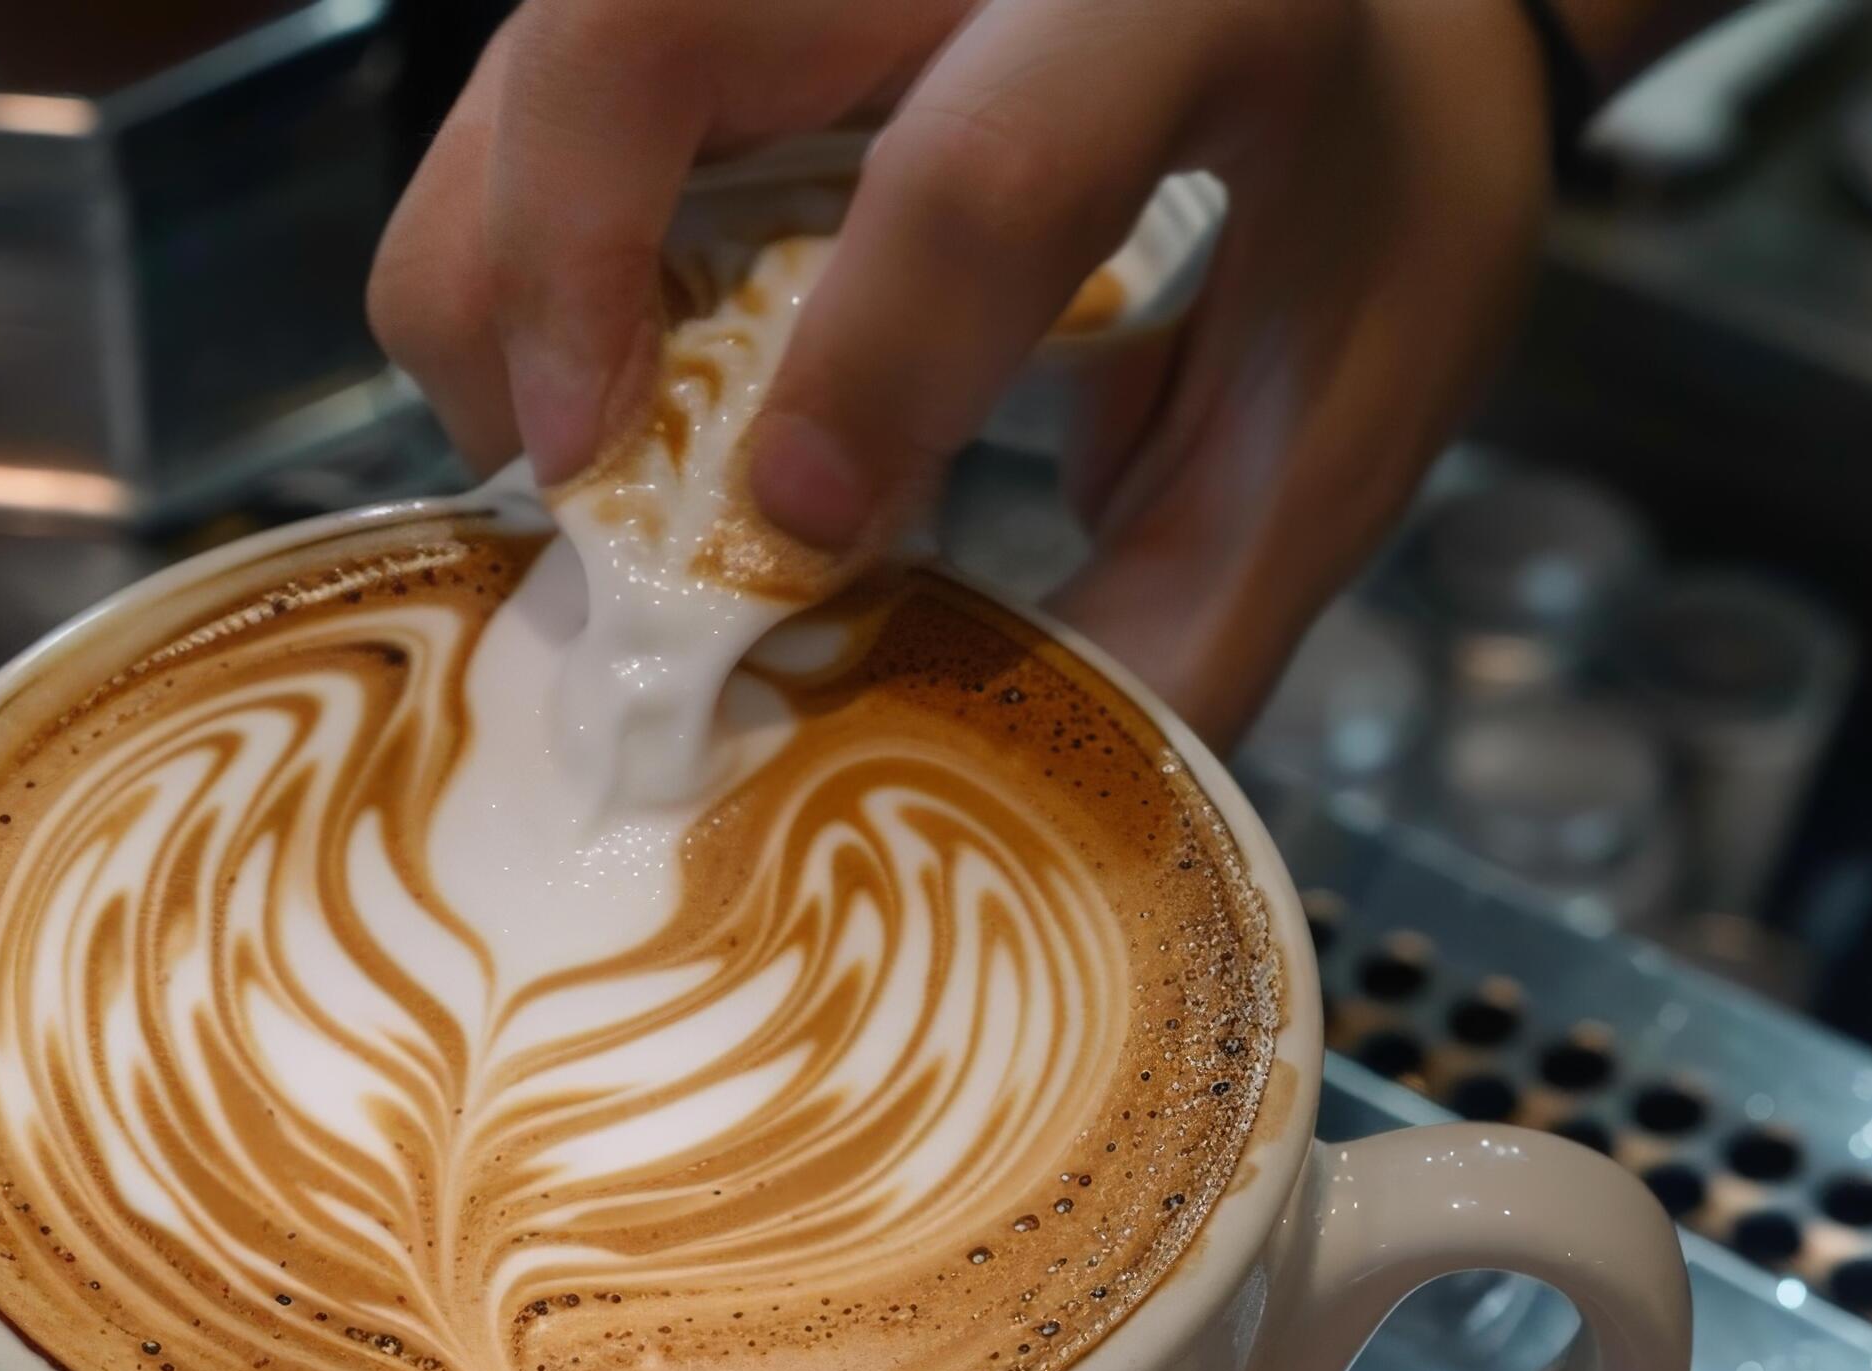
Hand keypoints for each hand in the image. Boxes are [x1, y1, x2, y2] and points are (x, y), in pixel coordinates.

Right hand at [367, 0, 1556, 743]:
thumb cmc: (1374, 186)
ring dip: (497, 266)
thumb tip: (982, 792)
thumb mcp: (1340, 410)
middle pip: (634, 35)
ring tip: (561, 446)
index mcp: (1177, 4)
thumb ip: (1183, 601)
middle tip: (565, 480)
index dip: (863, 374)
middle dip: (541, 278)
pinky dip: (527, 235)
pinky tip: (603, 366)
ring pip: (546, 47)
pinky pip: (555, 79)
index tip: (798, 541)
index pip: (972, 171)